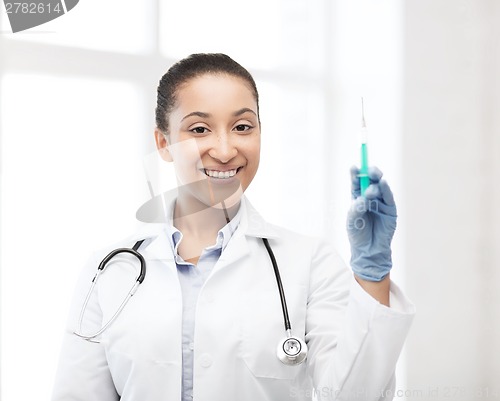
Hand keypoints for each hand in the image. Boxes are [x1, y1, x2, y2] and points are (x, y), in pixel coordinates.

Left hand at [346, 166, 396, 281]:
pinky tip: (383, 183)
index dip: (355, 174)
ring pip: (379, 187)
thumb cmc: (357, 235)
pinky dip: (386, 189)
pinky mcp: (390, 209)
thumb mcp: (352, 222)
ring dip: (375, 185)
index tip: (353, 167)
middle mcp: (370, 197)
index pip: (356, 182)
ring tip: (369, 191)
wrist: (369, 250)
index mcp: (357, 197)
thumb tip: (361, 199)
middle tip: (368, 170)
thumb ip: (356, 209)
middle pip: (370, 180)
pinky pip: (388, 196)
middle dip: (370, 173)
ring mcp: (381, 202)